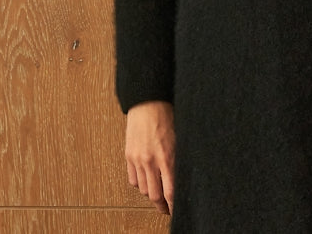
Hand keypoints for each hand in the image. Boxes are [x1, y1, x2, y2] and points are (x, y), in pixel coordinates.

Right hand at [124, 100, 175, 214]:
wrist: (148, 102)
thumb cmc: (166, 115)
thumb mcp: (180, 138)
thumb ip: (179, 159)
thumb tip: (182, 176)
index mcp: (167, 156)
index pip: (171, 191)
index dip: (174, 205)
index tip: (176, 210)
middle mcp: (151, 160)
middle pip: (155, 195)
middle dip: (161, 205)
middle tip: (166, 208)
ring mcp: (138, 159)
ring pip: (143, 189)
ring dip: (151, 194)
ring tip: (157, 195)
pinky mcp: (129, 155)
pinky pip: (133, 179)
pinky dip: (139, 183)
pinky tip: (146, 181)